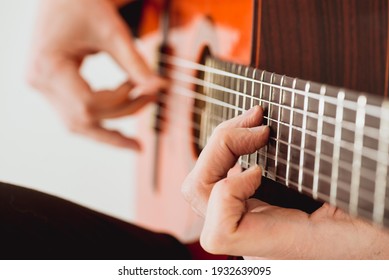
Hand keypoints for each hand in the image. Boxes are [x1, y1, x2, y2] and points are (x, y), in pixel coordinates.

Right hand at [26, 0, 164, 149]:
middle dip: (115, 130)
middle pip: (79, 122)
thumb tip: (159, 87)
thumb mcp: (112, 32)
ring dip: (106, 133)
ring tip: (131, 143)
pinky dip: (97, 121)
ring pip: (75, 124)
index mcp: (48, 66)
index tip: (142, 88)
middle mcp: (39, 81)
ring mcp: (42, 85)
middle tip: (140, 141)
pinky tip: (116, 126)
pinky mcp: (51, 86)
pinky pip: (74, 114)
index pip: (88, 104)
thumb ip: (135, 63)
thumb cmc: (82, 3)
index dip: (120, 101)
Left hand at [182, 106, 388, 258]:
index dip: (230, 193)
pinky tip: (255, 141)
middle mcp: (254, 236)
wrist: (371, 249)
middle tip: (256, 122)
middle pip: (198, 195)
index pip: (219, 234)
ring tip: (253, 122)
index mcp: (277, 246)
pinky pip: (220, 180)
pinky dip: (230, 153)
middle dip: (219, 147)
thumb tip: (313, 138)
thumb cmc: (372, 234)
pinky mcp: (253, 207)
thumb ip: (338, 189)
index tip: (260, 170)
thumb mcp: (363, 213)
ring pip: (204, 185)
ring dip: (222, 145)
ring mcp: (249, 220)